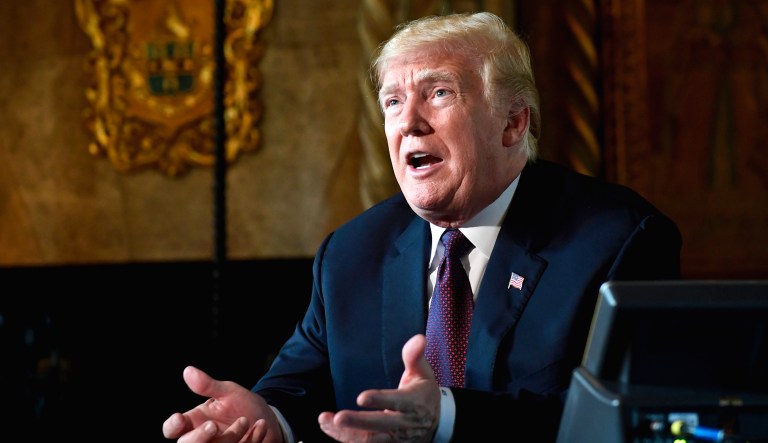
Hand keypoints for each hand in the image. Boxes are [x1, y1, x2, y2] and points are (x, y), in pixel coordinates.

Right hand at [162, 366, 283, 442]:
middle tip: (213, 425)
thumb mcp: (229, 392)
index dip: (173, 426)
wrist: (268, 418)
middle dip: (198, 437)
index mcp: (194, 421)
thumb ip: (209, 385)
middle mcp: (202, 438)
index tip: (180, 418)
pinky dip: (252, 439)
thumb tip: (188, 371)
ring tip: (246, 420)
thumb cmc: (243, 405)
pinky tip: (260, 426)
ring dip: (231, 436)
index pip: (172, 429)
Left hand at [318, 334, 440, 442]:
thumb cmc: (424, 393)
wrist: (437, 424)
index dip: (380, 401)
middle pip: (380, 426)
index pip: (396, 402)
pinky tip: (329, 428)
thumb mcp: (423, 373)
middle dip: (358, 423)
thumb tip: (418, 338)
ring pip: (370, 441)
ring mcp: (395, 439)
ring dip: (346, 434)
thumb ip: (415, 356)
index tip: (361, 398)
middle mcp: (404, 424)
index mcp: (414, 403)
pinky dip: (345, 439)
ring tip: (326, 421)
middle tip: (338, 418)